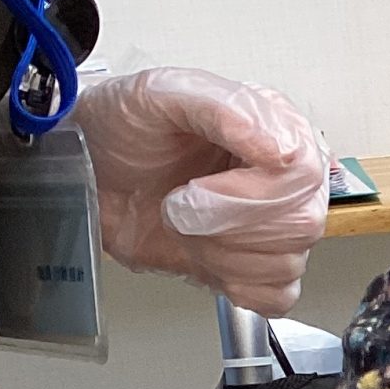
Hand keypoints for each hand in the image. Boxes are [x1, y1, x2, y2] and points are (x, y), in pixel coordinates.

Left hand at [73, 67, 328, 318]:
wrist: (86, 168)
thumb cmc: (122, 125)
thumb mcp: (161, 93)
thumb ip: (225, 108)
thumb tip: (281, 150)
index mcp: (276, 127)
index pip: (303, 173)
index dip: (253, 192)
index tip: (196, 189)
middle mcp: (283, 177)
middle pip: (301, 223)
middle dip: (228, 224)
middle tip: (180, 206)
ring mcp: (270, 225)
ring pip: (288, 261)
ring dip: (222, 252)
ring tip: (185, 223)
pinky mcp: (251, 265)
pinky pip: (277, 295)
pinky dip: (236, 283)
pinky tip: (205, 255)